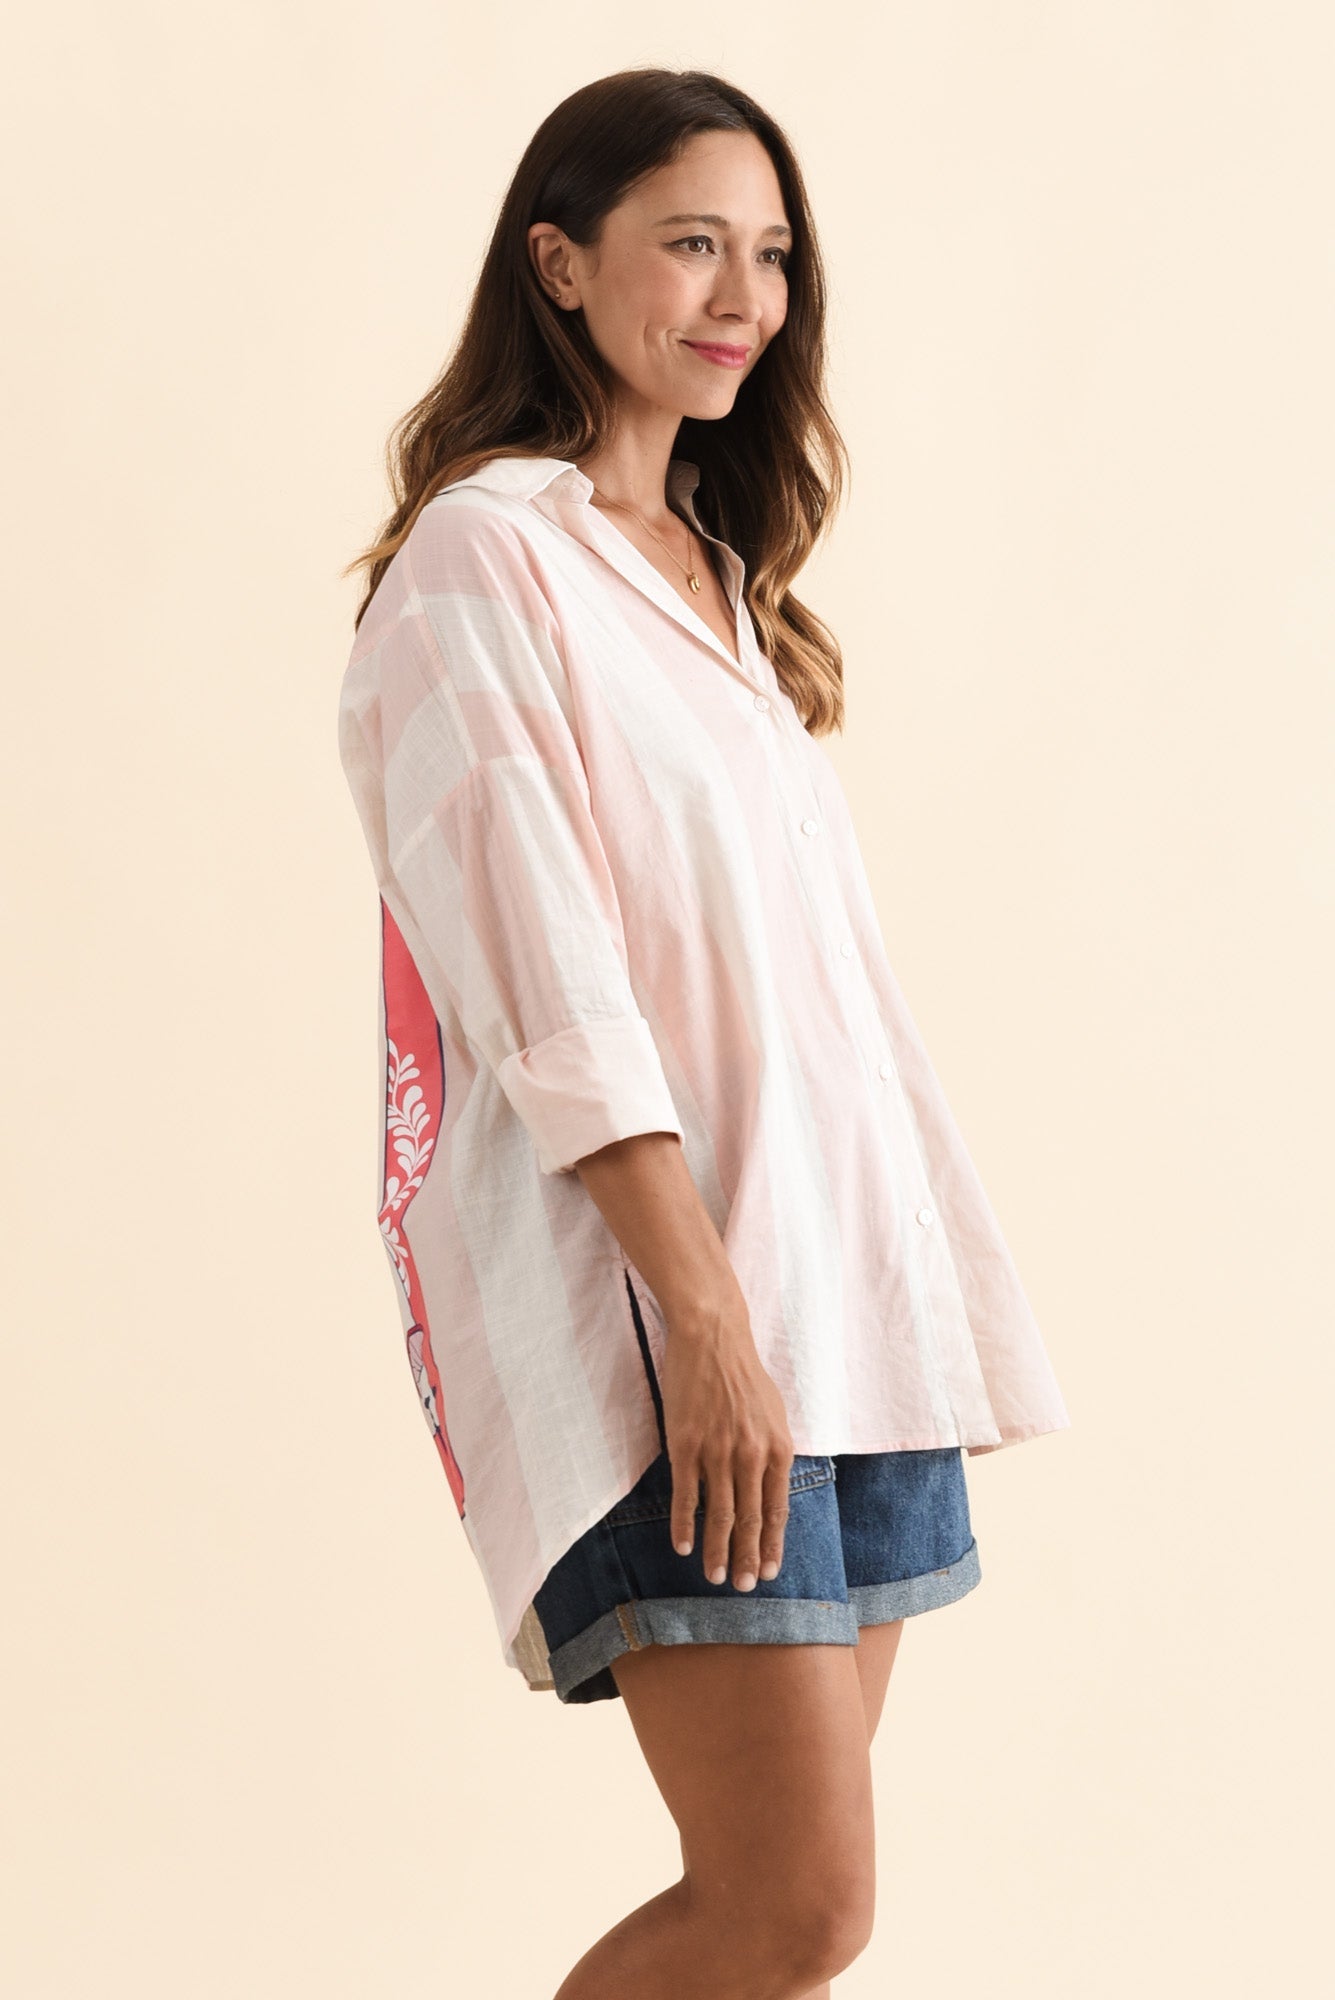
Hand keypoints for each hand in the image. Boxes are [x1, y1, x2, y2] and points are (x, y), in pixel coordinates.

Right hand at [658, 1314, 794, 1591]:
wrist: (712, 1338)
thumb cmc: (743, 1374)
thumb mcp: (774, 1413)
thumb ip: (774, 1451)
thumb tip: (773, 1485)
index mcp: (777, 1449)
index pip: (776, 1510)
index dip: (771, 1544)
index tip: (767, 1572)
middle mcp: (750, 1455)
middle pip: (749, 1519)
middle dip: (746, 1557)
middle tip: (741, 1587)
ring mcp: (716, 1452)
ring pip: (718, 1514)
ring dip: (717, 1550)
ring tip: (714, 1577)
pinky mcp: (685, 1445)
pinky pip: (685, 1495)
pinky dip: (684, 1524)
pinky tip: (683, 1547)